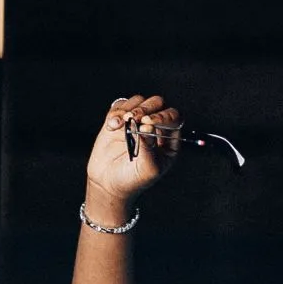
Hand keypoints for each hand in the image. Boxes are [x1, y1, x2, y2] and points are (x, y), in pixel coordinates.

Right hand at [84, 92, 181, 220]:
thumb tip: (148, 127)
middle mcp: (155, 128)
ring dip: (131, 108)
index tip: (150, 121)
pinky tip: (112, 126)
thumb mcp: (147, 169)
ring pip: (140, 101)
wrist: (108, 182)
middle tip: (135, 118)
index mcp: (169, 141)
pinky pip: (121, 105)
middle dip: (147, 108)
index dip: (164, 116)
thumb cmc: (133, 180)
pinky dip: (116, 113)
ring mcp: (138, 121)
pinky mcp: (120, 119)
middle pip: (158, 104)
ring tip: (124, 123)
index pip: (174, 119)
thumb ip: (150, 148)